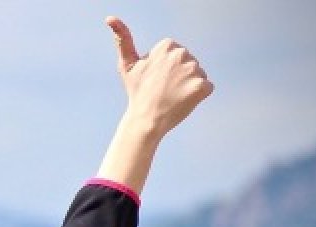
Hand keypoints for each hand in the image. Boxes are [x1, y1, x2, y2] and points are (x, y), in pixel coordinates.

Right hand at [106, 17, 213, 139]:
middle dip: (179, 75)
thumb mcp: (127, 65)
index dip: (166, 68)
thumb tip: (109, 17)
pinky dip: (197, 96)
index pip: (176, 54)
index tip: (156, 79)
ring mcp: (193, 71)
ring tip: (172, 96)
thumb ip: (122, 39)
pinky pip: (206, 88)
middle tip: (163, 89)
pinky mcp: (202, 87)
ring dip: (188, 85)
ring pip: (197, 75)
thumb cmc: (136, 92)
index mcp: (167, 46)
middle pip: (188, 63)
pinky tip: (182, 101)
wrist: (144, 120)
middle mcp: (182, 55)